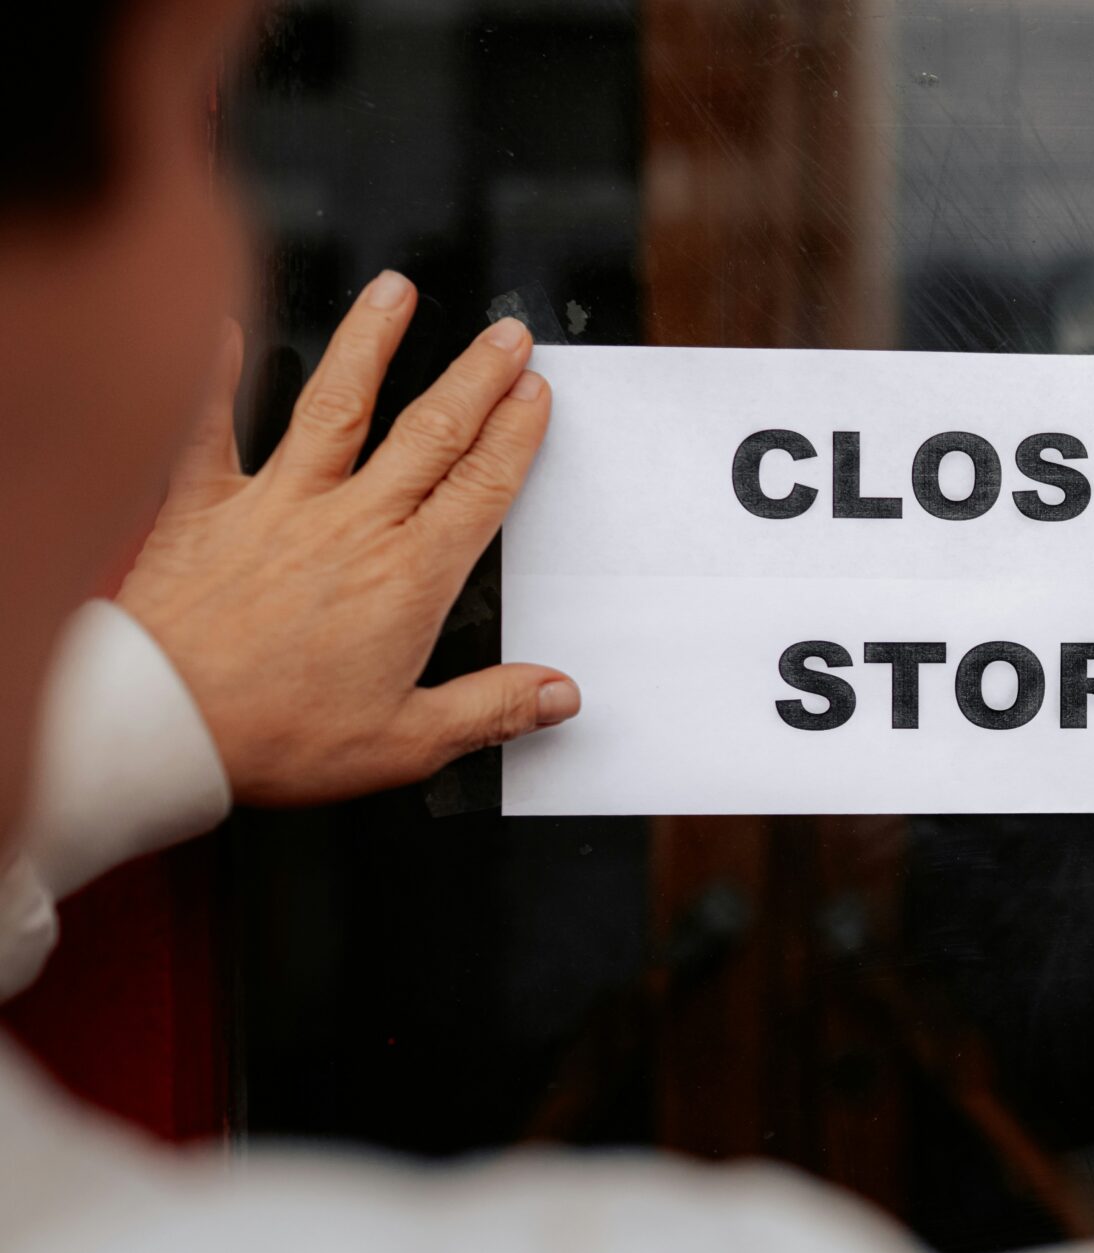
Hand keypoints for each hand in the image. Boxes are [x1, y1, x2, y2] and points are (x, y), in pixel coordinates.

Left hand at [116, 272, 575, 807]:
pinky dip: (215, 373)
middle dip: (477, 377)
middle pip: (431, 433)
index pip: (481, 487)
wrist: (159, 728)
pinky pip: (209, 427)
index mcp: (408, 579)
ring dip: (372, 343)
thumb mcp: (405, 743)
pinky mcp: (205, 508)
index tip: (537, 395)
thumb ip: (490, 709)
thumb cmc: (271, 738)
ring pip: (337, 406)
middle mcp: (351, 525)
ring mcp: (277, 505)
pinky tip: (227, 326)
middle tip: (507, 336)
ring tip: (397, 293)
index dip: (517, 435)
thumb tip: (557, 695)